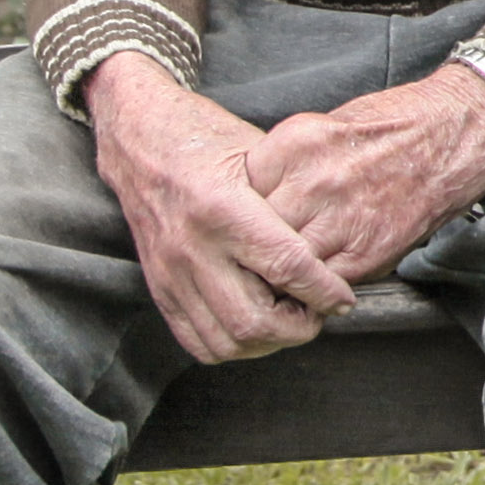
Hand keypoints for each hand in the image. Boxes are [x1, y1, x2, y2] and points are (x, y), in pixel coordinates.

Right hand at [86, 52, 354, 361]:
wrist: (140, 140)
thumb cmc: (208, 140)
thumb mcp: (259, 154)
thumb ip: (293, 203)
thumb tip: (339, 246)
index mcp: (223, 208)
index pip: (287, 267)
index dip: (324, 291)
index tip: (343, 297)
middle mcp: (192, 247)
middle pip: (255, 321)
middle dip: (299, 327)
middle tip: (318, 311)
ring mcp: (171, 273)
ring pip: (228, 342)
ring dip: (268, 342)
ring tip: (289, 319)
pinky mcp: (158, 289)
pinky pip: (198, 341)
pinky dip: (235, 344)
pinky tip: (255, 324)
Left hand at [244, 65, 484, 291]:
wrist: (457, 132)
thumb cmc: (394, 124)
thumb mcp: (324, 126)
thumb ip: (285, 164)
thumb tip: (256, 198)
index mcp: (294, 145)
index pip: (239, 195)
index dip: (239, 213)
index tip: (242, 222)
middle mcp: (311, 183)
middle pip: (256, 233)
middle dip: (254, 246)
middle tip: (253, 257)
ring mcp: (339, 220)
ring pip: (284, 264)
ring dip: (280, 272)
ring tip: (279, 275)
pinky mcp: (366, 252)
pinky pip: (320, 281)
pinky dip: (314, 284)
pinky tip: (315, 277)